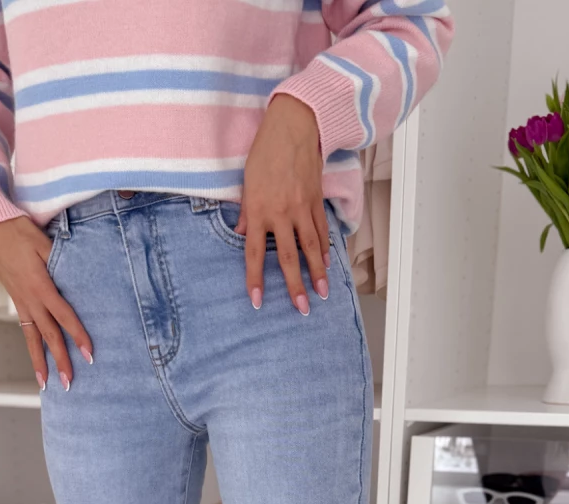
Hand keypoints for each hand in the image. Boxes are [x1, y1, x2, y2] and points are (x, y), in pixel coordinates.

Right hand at [0, 215, 92, 389]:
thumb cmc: (16, 231)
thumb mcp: (42, 241)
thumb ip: (60, 259)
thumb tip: (77, 274)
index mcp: (40, 286)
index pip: (64, 316)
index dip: (78, 335)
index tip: (89, 354)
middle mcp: (30, 300)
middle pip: (49, 336)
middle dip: (60, 360)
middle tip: (70, 382)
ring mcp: (22, 304)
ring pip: (34, 339)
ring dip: (42, 363)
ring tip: (48, 385)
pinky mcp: (17, 303)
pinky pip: (26, 331)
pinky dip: (32, 349)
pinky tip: (38, 363)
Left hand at [237, 93, 329, 312]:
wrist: (293, 128)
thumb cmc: (265, 153)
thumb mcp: (247, 183)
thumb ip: (246, 213)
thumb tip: (243, 236)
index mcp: (259, 211)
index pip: (256, 253)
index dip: (256, 279)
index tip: (257, 301)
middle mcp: (282, 214)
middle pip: (289, 258)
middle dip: (296, 286)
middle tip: (302, 309)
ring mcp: (301, 208)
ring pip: (311, 248)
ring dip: (317, 274)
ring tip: (323, 293)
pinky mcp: (315, 201)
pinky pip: (321, 231)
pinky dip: (324, 249)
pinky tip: (326, 265)